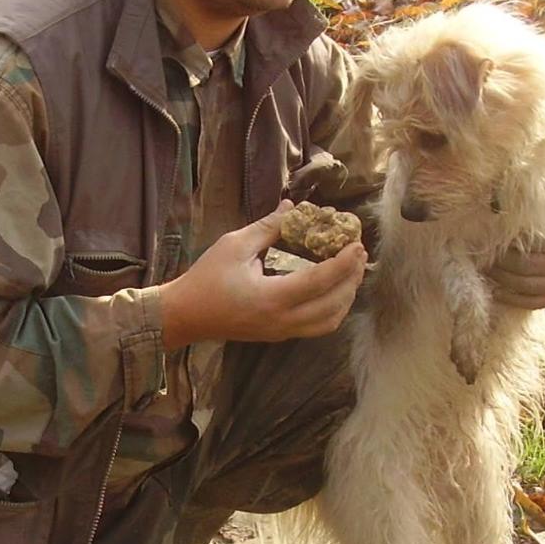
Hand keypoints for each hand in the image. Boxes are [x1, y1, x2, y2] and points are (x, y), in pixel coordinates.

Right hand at [161, 202, 366, 348]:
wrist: (184, 315)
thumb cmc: (206, 279)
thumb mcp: (234, 245)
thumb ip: (268, 227)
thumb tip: (293, 208)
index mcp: (271, 298)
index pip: (319, 281)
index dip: (343, 263)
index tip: (357, 244)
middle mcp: (281, 321)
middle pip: (332, 305)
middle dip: (351, 280)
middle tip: (359, 255)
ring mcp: (281, 332)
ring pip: (329, 322)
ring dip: (346, 298)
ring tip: (352, 272)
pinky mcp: (279, 335)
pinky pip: (317, 327)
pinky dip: (333, 309)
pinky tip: (335, 291)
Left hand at [486, 219, 544, 309]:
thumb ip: (526, 226)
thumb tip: (493, 227)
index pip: (526, 248)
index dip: (502, 247)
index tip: (486, 245)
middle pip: (523, 268)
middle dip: (499, 264)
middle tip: (482, 260)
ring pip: (525, 287)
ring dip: (501, 280)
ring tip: (486, 273)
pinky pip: (531, 302)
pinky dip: (511, 298)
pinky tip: (496, 292)